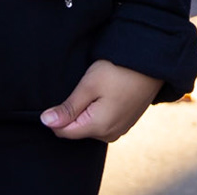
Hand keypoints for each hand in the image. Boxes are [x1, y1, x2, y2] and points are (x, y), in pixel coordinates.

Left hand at [41, 59, 162, 141]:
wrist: (151, 63)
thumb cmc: (118, 70)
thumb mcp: (88, 86)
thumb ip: (67, 108)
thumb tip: (45, 122)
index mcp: (98, 127)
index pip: (63, 131)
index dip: (57, 114)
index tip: (68, 93)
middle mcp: (109, 134)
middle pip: (76, 129)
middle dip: (74, 111)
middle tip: (87, 88)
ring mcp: (119, 130)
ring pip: (89, 125)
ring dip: (87, 110)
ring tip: (99, 89)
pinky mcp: (125, 123)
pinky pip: (103, 122)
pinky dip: (99, 110)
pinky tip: (107, 93)